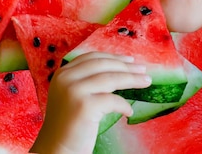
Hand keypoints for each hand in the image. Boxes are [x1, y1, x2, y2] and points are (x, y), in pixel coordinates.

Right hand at [31, 52, 151, 153]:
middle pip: (103, 65)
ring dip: (132, 80)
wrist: (56, 150)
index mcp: (63, 74)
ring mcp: (74, 91)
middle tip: (143, 70)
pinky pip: (112, 100)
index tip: (130, 60)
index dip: (114, 57)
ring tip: (146, 82)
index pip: (93, 58)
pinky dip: (124, 105)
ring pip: (110, 78)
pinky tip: (129, 112)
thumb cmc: (69, 126)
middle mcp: (66, 78)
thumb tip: (121, 70)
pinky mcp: (84, 106)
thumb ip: (88, 81)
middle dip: (126, 67)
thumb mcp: (74, 96)